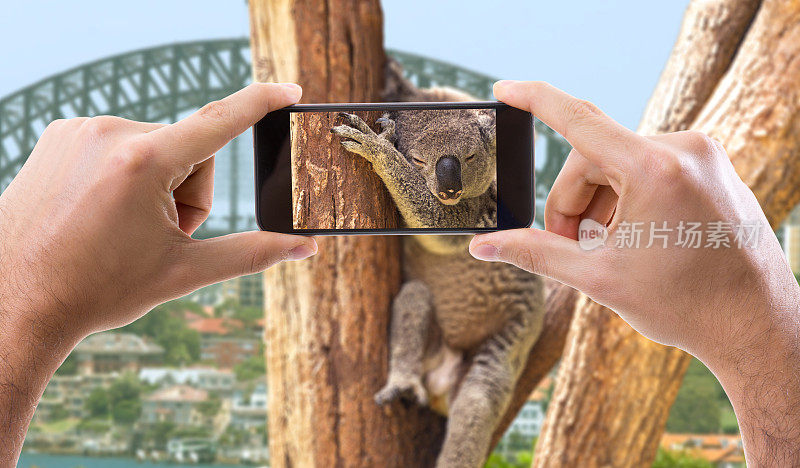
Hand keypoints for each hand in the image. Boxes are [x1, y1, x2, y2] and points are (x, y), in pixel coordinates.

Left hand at [0, 83, 316, 337]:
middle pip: (187, 151)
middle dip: (187, 192)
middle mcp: (110, 133)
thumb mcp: (184, 271)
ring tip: (123, 227)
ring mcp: (79, 130)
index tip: (289, 88)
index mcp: (144, 161)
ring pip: (154, 147)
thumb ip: (253, 253)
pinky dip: (124, 174)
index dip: (261, 102)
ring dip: (156, 184)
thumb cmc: (98, 290)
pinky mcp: (58, 135)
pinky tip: (100, 210)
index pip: (220, 120)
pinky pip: (118, 144)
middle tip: (157, 235)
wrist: (15, 302)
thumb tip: (306, 248)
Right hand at [469, 81, 799, 464]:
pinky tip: (633, 238)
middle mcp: (683, 149)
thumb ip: (534, 253)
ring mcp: (702, 156)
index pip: (579, 119)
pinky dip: (628, 198)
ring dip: (600, 205)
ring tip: (609, 250)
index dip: (535, 100)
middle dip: (572, 204)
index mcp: (655, 169)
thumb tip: (484, 247)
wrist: (756, 325)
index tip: (506, 87)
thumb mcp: (598, 278)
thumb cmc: (687, 305)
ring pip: (619, 165)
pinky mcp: (710, 167)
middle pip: (593, 159)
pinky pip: (648, 168)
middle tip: (571, 248)